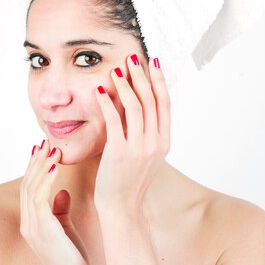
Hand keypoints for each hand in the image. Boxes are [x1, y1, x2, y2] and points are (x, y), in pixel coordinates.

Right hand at [19, 141, 89, 264]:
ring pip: (32, 187)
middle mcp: (28, 223)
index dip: (34, 169)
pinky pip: (40, 197)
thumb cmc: (72, 260)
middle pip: (28, 185)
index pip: (30, 190)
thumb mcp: (66, 230)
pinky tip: (54, 164)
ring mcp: (33, 226)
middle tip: (44, 141)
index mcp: (32, 224)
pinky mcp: (43, 227)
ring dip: (41, 165)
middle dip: (36, 161)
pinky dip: (46, 178)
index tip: (41, 150)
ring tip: (51, 147)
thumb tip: (62, 192)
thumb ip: (60, 211)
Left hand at [93, 54, 170, 211]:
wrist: (122, 208)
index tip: (153, 62)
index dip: (159, 81)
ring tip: (116, 70)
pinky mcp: (120, 153)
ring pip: (135, 107)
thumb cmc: (129, 180)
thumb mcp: (146, 154)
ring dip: (125, 85)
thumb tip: (138, 104)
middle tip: (132, 57)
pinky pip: (115, 121)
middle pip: (151, 100)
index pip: (165, 103)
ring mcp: (139, 148)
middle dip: (141, 75)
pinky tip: (99, 90)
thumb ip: (145, 131)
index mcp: (164, 141)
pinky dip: (107, 103)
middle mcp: (155, 142)